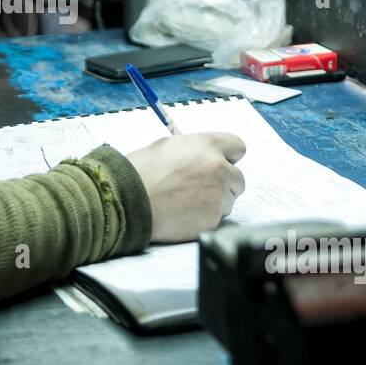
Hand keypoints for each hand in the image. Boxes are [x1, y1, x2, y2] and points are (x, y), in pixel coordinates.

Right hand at [125, 132, 245, 242]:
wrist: (127, 201)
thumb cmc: (141, 172)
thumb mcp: (167, 146)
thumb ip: (194, 149)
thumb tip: (203, 155)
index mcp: (208, 145)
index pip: (237, 147)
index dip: (228, 157)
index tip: (221, 163)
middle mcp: (219, 168)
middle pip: (237, 178)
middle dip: (223, 183)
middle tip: (199, 188)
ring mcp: (218, 195)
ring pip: (228, 200)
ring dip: (214, 202)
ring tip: (186, 201)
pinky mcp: (212, 219)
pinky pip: (217, 218)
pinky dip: (204, 217)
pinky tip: (184, 213)